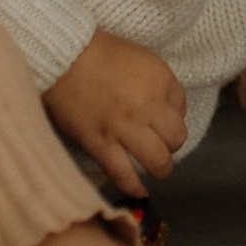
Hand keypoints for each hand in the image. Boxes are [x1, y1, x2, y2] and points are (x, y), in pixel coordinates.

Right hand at [44, 31, 187, 197]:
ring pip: (158, 161)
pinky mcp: (100, 144)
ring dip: (160, 168)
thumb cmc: (100, 53)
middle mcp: (148, 106)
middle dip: (171, 143)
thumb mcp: (142, 58)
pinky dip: (133, 187)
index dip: (173, 115)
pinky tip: (139, 191)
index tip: (161, 118)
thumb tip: (167, 111)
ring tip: (155, 169)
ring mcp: (124, 128)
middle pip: (176, 137)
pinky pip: (123, 174)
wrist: (63, 58)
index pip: (182, 108)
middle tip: (161, 144)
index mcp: (161, 80)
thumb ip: (158, 84)